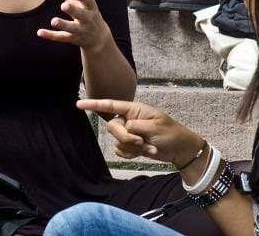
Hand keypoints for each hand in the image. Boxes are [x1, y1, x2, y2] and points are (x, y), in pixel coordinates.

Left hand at [37, 0, 110, 50]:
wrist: (97, 37)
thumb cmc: (84, 10)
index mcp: (90, 7)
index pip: (89, 1)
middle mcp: (86, 18)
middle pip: (81, 14)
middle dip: (74, 10)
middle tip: (64, 5)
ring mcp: (80, 30)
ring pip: (71, 28)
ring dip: (63, 24)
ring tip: (53, 21)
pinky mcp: (72, 38)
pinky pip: (62, 37)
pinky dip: (51, 36)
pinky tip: (40, 32)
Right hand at [77, 99, 203, 168]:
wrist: (180, 149)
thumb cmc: (171, 133)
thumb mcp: (154, 127)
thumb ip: (135, 126)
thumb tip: (123, 128)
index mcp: (134, 109)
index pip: (110, 105)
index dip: (94, 104)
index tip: (79, 104)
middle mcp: (129, 119)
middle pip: (112, 128)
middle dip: (126, 138)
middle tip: (142, 142)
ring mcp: (129, 133)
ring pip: (117, 142)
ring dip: (132, 148)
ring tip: (149, 146)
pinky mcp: (131, 146)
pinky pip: (121, 151)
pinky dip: (132, 154)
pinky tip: (146, 152)